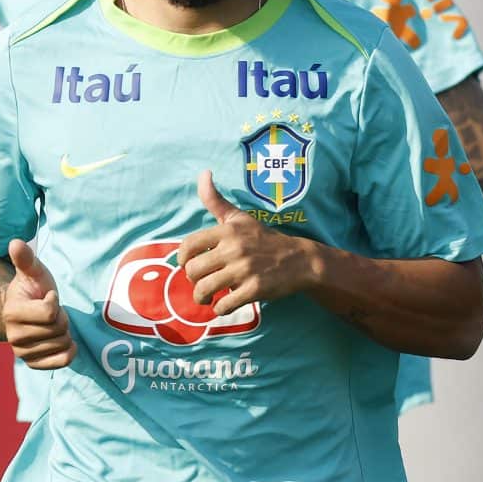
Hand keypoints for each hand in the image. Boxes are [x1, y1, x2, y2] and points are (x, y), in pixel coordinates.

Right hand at [4, 239, 74, 369]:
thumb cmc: (32, 288)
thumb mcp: (33, 272)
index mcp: (11, 312)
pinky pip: (63, 361)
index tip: (47, 296)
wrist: (24, 312)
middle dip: (62, 317)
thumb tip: (15, 242)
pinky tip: (62, 340)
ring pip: (62, 344)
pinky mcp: (33, 363)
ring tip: (52, 324)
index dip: (55, 301)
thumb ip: (26, 259)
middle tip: (51, 311)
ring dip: (65, 332)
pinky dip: (69, 351)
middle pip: (58, 329)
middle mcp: (13, 336)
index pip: (50, 313)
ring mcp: (22, 352)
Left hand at [176, 171, 319, 313]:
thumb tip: (203, 173)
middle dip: (193, 281)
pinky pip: (225, 304)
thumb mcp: (239, 218)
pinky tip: (224, 304)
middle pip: (193, 270)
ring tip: (206, 298)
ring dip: (201, 297)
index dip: (182, 259)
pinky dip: (220, 308)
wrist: (300, 260)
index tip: (188, 265)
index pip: (188, 245)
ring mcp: (245, 270)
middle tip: (200, 283)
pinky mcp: (255, 289)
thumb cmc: (263, 239)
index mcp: (227, 231)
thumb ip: (216, 200)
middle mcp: (234, 249)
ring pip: (205, 289)